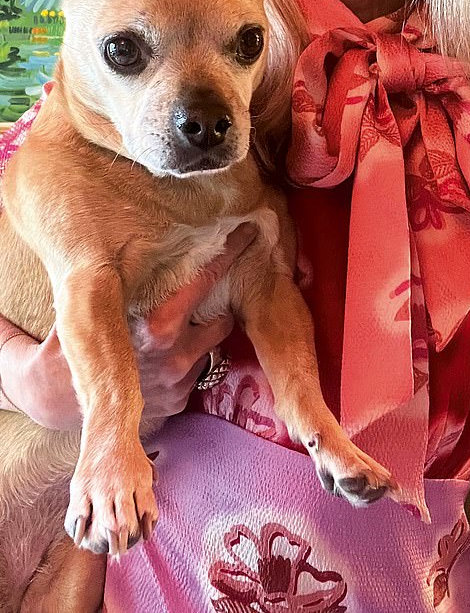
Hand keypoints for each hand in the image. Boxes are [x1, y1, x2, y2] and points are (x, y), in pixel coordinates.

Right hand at [0, 223, 255, 428]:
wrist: (53, 400)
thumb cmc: (73, 338)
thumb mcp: (92, 302)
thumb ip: (121, 279)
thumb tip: (138, 235)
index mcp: (156, 327)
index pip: (204, 282)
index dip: (227, 255)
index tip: (248, 233)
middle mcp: (174, 358)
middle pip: (222, 319)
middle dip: (221, 303)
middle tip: (219, 285)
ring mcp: (179, 385)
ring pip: (212, 346)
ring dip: (203, 332)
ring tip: (183, 322)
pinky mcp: (178, 404)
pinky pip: (198, 371)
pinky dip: (190, 357)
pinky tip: (168, 351)